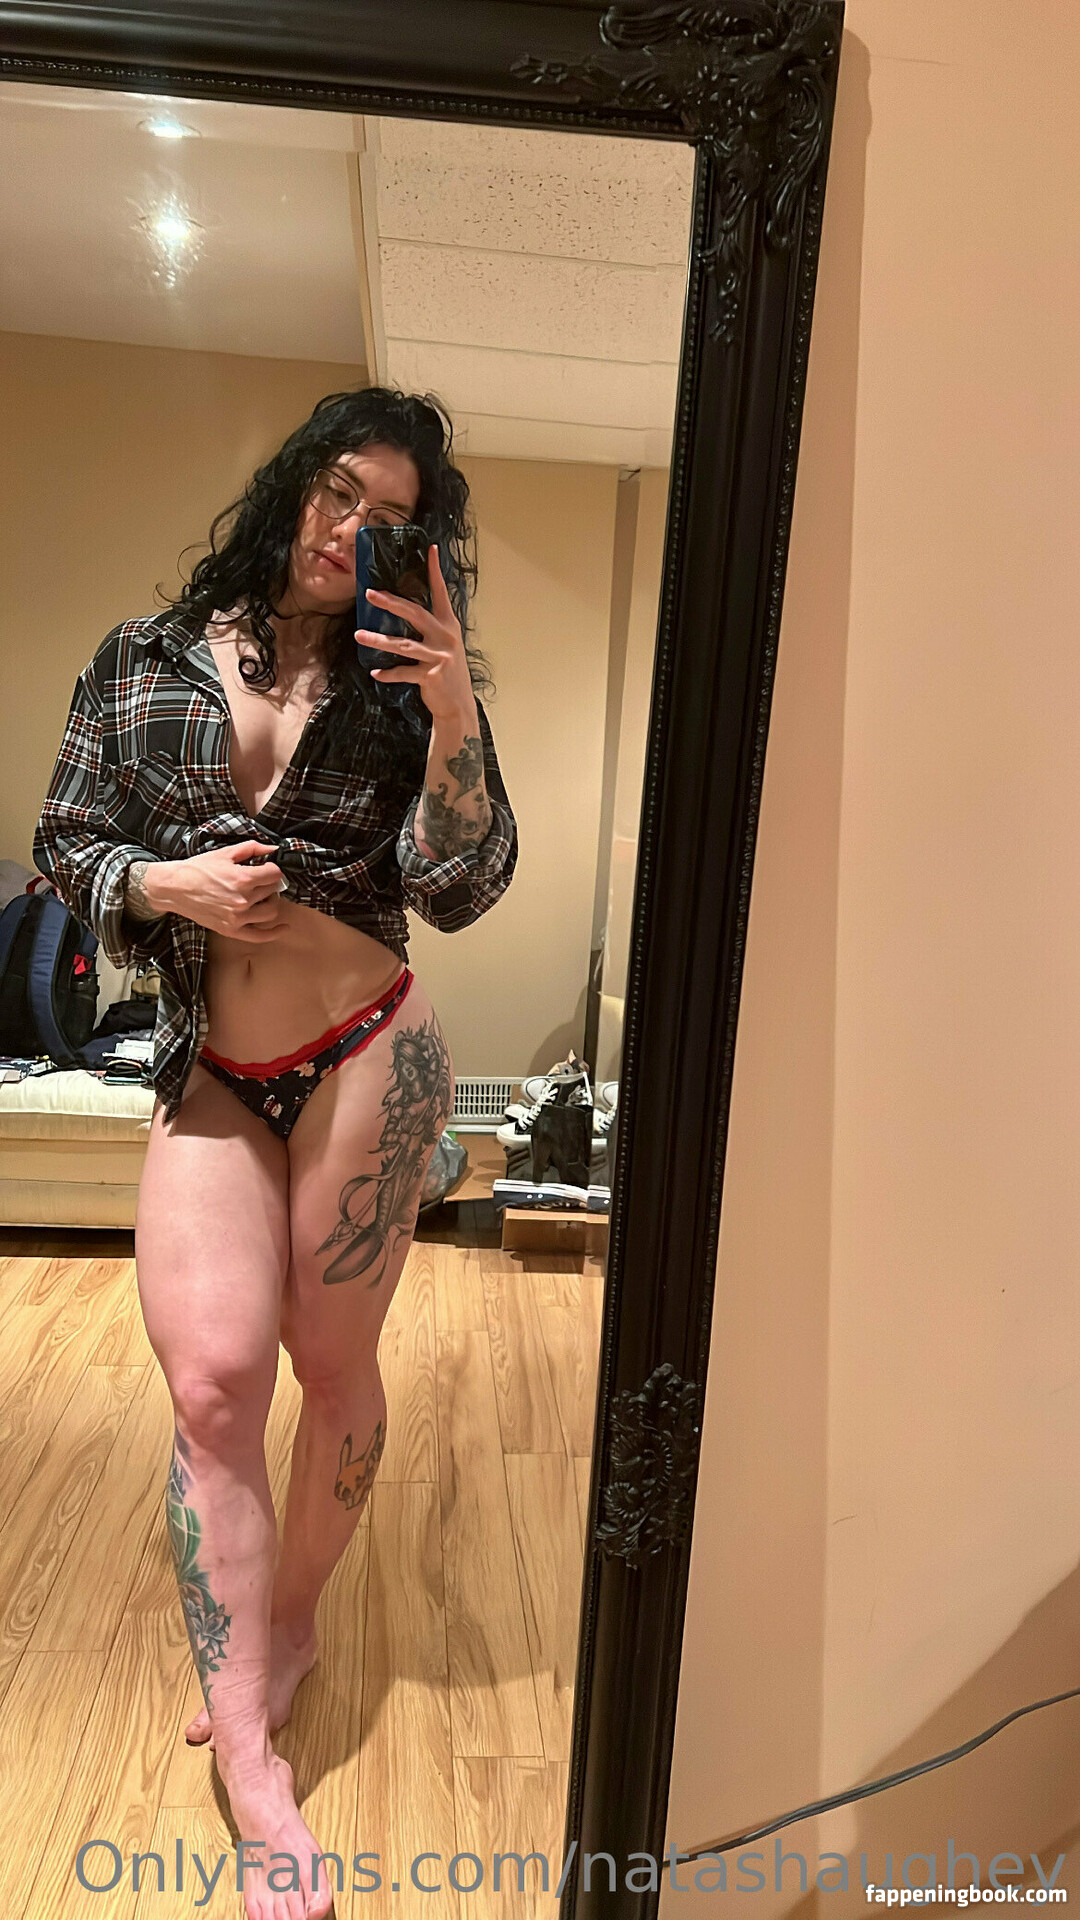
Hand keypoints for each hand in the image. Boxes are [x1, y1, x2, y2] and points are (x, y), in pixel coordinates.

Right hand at [146, 840, 289, 941]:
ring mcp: (237, 917)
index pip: (275, 874)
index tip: (266, 868)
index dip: (272, 869)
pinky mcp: (231, 930)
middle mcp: (242, 900)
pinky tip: (283, 928)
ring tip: (263, 897)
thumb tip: (273, 848)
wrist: (175, 888)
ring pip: (271, 912)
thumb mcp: (225, 853)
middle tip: (261, 881)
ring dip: (271, 902)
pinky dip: (274, 933)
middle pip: (273, 891)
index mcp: (242, 879)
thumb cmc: (198, 869)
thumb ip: (252, 848)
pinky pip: (259, 936)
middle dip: (269, 884)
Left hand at [358, 544, 476, 722]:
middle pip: (415, 613)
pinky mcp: (431, 676)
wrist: (458, 705)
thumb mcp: (445, 645)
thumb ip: (431, 628)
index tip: (429, 549)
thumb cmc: (447, 672)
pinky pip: (403, 672)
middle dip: (391, 602)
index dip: (435, 571)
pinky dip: (388, 673)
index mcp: (449, 625)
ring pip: (403, 645)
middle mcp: (445, 637)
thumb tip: (404, 610)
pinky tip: (375, 672)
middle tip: (370, 594)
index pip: (441, 592)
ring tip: (359, 635)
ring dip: (378, 640)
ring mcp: (439, 657)